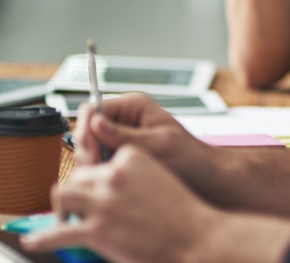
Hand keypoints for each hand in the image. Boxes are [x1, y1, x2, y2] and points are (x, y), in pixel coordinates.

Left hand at [22, 145, 216, 262]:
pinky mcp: (96, 229)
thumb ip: (136, 177)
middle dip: (78, 191)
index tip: (97, 186)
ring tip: (64, 217)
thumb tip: (116, 187)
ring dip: (63, 207)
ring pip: (63, 195)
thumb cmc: (184, 213)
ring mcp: (103, 201)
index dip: (96, 175)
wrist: (196, 237)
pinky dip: (42, 238)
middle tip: (80, 205)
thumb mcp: (161, 179)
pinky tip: (32, 241)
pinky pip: (58, 232)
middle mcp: (114, 174)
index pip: (100, 160)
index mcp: (132, 156)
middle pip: (78, 175)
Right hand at [74, 93, 209, 188]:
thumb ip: (125, 135)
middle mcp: (123, 118)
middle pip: (86, 129)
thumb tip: (95, 122)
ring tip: (107, 178)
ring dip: (92, 163)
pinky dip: (99, 171)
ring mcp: (119, 137)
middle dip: (87, 150)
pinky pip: (98, 160)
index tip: (92, 156)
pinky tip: (110, 182)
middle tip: (97, 172)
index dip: (86, 130)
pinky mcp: (120, 154)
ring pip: (89, 147)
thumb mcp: (158, 144)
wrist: (203, 176)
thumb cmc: (188, 156)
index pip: (92, 109)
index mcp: (133, 106)